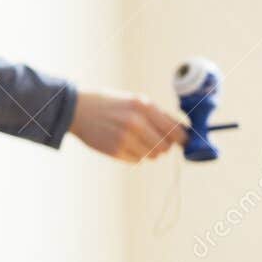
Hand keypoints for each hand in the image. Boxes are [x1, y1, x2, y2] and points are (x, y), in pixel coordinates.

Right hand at [69, 89, 186, 161]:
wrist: (77, 109)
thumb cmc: (110, 104)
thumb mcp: (135, 101)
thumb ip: (158, 116)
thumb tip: (183, 133)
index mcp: (143, 106)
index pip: (176, 131)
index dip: (181, 139)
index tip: (181, 142)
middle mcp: (136, 122)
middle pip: (165, 147)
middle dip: (162, 145)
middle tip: (152, 139)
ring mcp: (124, 138)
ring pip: (152, 155)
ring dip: (148, 150)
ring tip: (134, 139)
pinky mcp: (114, 150)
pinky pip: (137, 160)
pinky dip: (134, 155)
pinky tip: (122, 143)